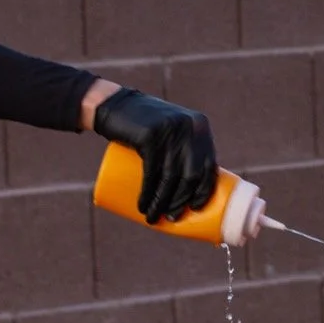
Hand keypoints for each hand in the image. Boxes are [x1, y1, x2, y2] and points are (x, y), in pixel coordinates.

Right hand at [92, 89, 218, 223]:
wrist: (115, 105)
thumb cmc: (146, 126)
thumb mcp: (173, 129)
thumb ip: (187, 146)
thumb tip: (197, 184)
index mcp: (200, 127)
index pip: (208, 165)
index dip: (204, 191)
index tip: (194, 209)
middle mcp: (190, 127)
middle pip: (191, 174)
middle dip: (181, 201)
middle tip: (170, 217)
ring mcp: (170, 130)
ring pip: (170, 177)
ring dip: (161, 202)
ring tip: (152, 217)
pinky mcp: (149, 135)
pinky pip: (151, 172)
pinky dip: (148, 193)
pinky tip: (144, 205)